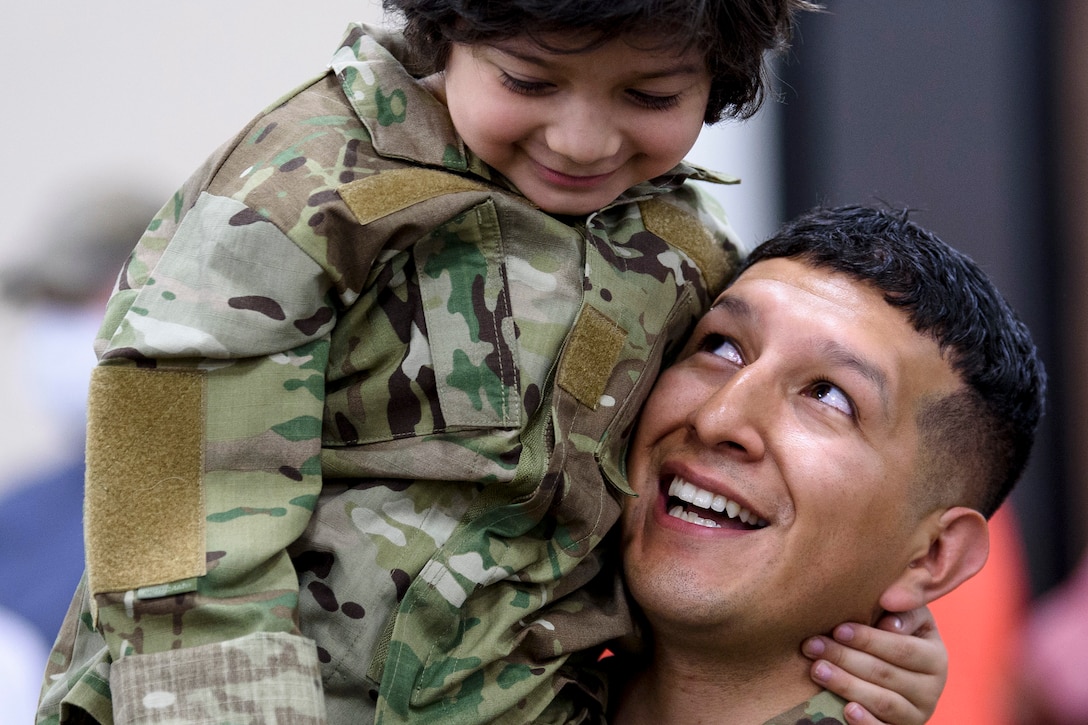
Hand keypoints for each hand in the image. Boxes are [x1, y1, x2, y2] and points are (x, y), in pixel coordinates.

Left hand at [802, 606, 945, 724]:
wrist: (905, 676)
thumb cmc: (896, 637)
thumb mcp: (906, 618)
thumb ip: (903, 604)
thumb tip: (888, 599)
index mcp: (934, 656)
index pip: (902, 649)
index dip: (869, 639)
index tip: (838, 629)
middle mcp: (931, 688)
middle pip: (885, 674)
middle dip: (845, 658)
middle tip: (812, 646)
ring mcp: (917, 714)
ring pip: (882, 701)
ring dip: (847, 685)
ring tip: (817, 670)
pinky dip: (866, 722)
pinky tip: (846, 710)